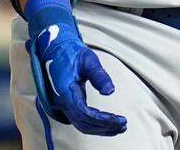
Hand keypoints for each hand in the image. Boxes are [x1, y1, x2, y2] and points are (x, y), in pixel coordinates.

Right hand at [28, 17, 126, 135]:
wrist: (56, 49)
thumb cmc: (72, 53)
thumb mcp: (88, 59)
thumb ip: (99, 75)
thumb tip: (110, 92)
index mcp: (66, 90)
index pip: (83, 113)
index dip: (101, 119)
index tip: (118, 119)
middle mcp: (62, 102)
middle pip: (83, 123)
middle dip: (104, 127)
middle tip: (123, 125)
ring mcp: (62, 105)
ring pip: (81, 125)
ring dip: (100, 129)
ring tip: (119, 127)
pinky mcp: (67, 105)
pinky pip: (79, 120)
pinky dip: (94, 125)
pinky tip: (108, 124)